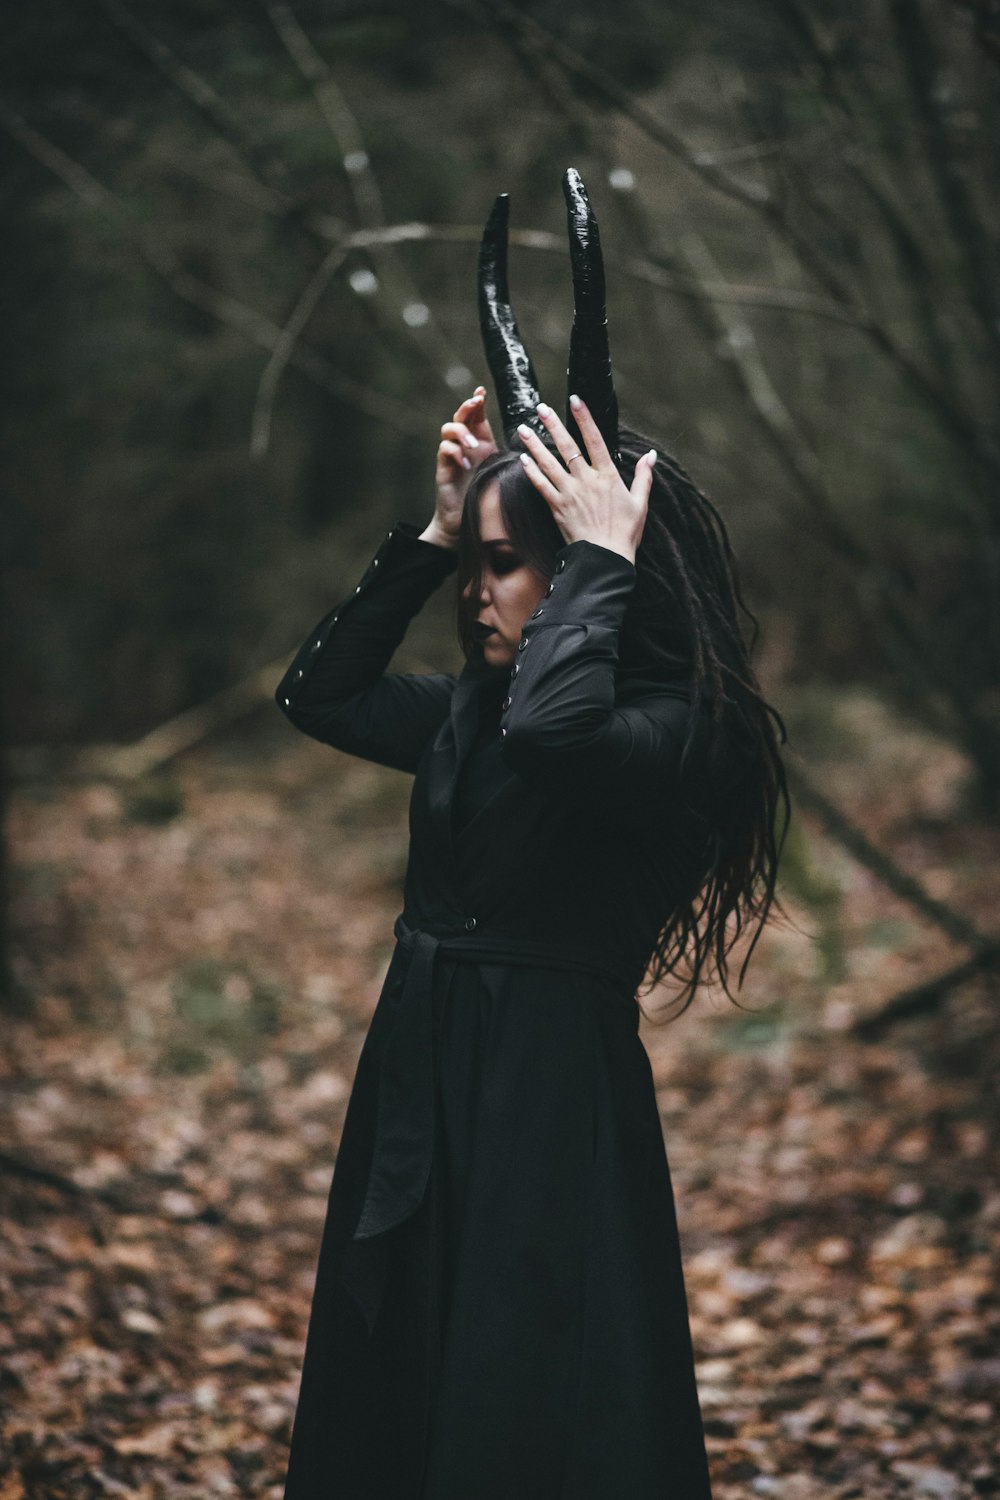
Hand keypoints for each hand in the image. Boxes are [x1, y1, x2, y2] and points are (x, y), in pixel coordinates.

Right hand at [420, 387, 497, 549]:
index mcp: (480, 441)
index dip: (478, 401)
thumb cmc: (485, 494)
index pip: (477, 415)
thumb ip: (510, 455)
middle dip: (468, 406)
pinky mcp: (443, 467)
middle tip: (476, 403)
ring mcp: (452, 454)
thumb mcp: (502, 470)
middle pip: (460, 415)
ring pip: (448, 429)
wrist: (466, 518)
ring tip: (472, 444)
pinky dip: (455, 453)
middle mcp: (464, 444)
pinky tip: (465, 463)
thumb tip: (532, 442)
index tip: (482, 391)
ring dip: (461, 432)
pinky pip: (444, 450)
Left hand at [516, 396, 654, 564]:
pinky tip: (523, 460)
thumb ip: (644, 477)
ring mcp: (570, 493)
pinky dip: (532, 472)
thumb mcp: (641, 503)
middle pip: (567, 447)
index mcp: (608, 476)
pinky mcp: (557, 508)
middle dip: (553, 425)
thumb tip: (650, 456)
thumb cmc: (626, 533)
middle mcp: (587, 480)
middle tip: (541, 408)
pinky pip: (541, 486)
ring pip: (549, 464)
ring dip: (535, 445)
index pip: (595, 439)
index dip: (584, 418)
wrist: (605, 558)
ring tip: (522, 430)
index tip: (575, 400)